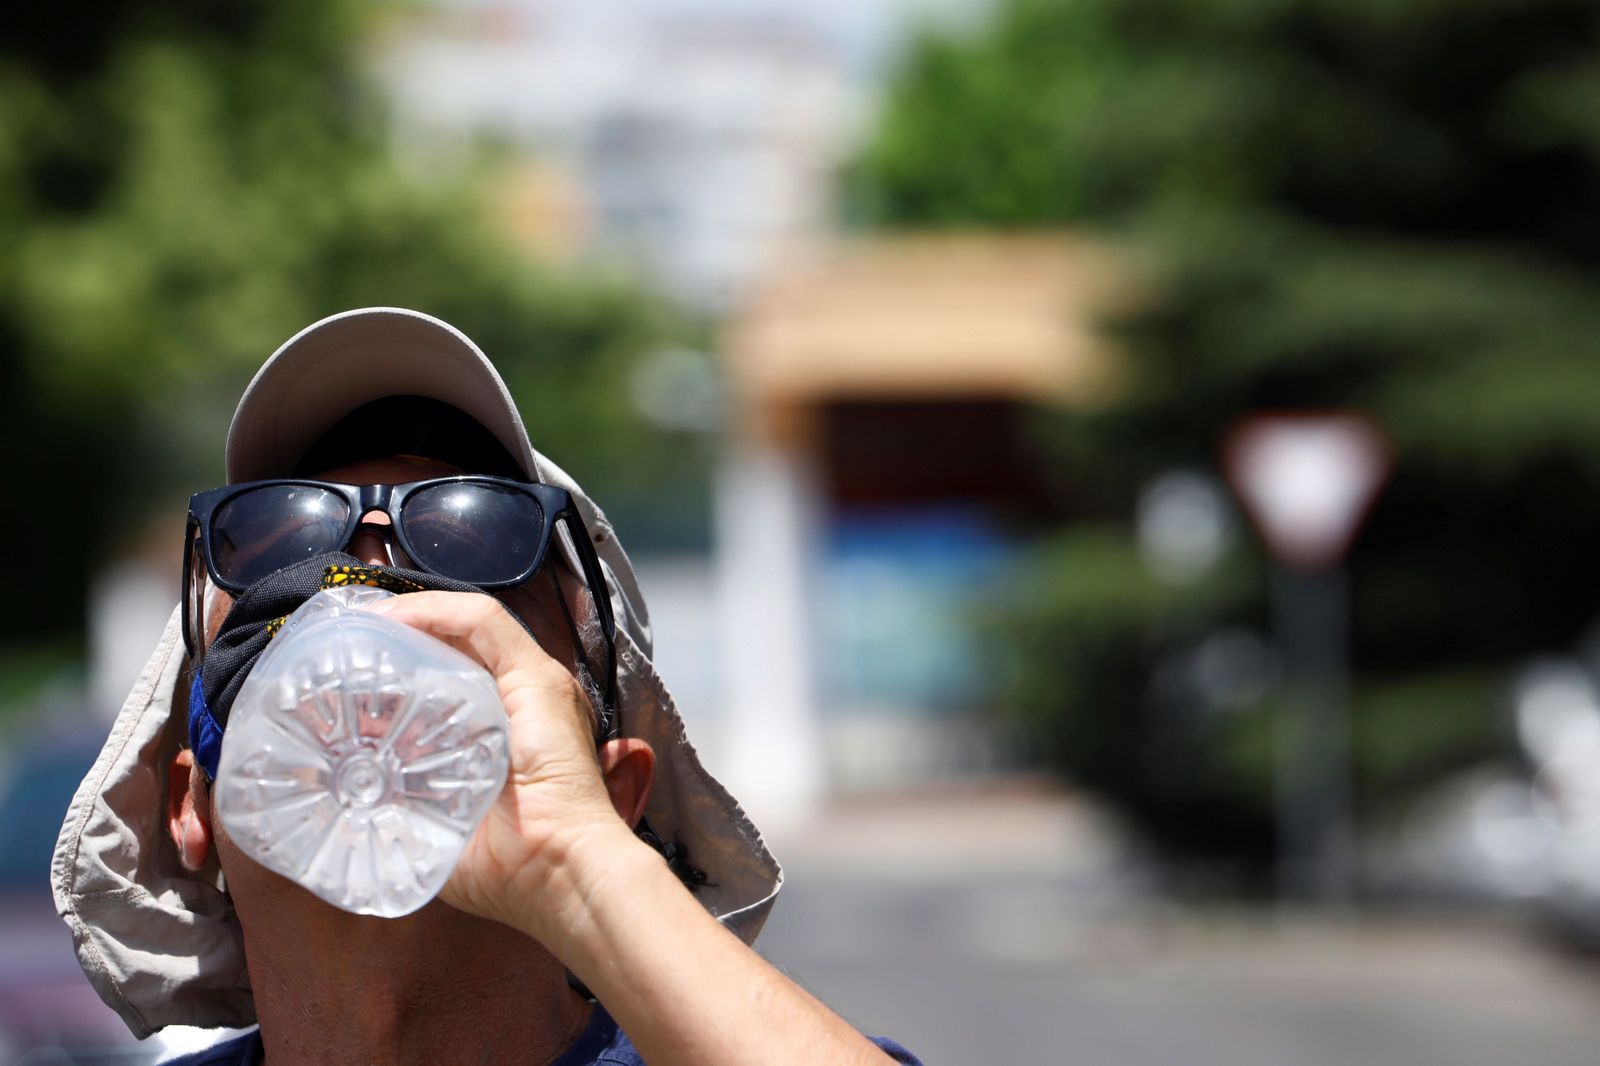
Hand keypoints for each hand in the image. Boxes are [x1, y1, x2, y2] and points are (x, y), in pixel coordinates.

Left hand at [367, 591, 640, 934]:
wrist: (560, 874)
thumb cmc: (511, 870)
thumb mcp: (438, 835)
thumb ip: (403, 816)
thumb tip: (349, 812)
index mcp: (503, 735)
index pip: (451, 679)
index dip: (402, 668)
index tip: (348, 676)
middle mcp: (521, 702)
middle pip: (456, 649)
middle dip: (401, 638)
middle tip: (345, 647)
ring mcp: (533, 686)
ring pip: (467, 626)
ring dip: (410, 617)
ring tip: (361, 624)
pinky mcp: (538, 679)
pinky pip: (482, 621)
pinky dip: (434, 612)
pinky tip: (391, 619)